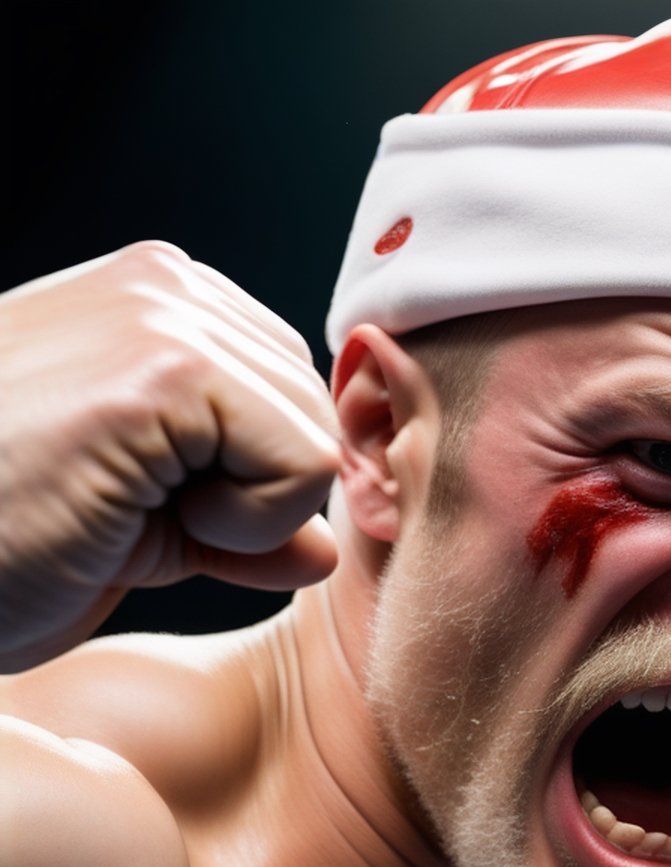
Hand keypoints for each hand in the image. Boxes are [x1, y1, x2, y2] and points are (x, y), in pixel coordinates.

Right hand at [0, 242, 338, 670]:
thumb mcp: (140, 531)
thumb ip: (244, 525)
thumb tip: (325, 548)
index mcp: (157, 302)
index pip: (293, 393)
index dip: (249, 478)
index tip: (142, 499)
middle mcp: (164, 286)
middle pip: (315, 413)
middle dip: (252, 494)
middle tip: (124, 508)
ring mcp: (162, 316)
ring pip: (318, 440)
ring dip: (242, 513)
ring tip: (118, 506)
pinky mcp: (163, 370)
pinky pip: (303, 466)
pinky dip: (243, 524)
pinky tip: (133, 514)